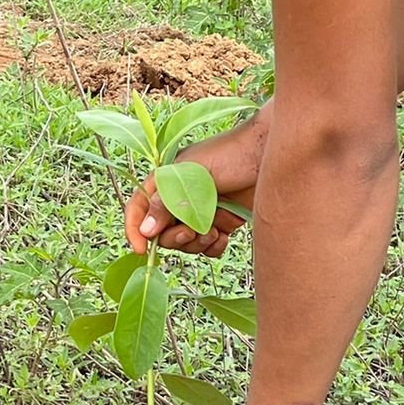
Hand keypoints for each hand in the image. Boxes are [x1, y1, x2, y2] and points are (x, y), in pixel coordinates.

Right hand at [124, 107, 269, 256]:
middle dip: (175, 238)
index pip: (139, 208)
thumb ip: (166, 203)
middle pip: (162, 232)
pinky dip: (213, 246)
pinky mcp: (221, 222)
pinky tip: (224, 235)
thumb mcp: (191, 176)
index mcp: (165, 182)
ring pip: (185, 242)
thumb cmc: (229, 154)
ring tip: (213, 231)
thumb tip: (146, 231)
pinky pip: (207, 246)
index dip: (135, 229)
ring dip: (197, 243)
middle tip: (190, 232)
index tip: (141, 249)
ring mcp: (200, 212)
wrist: (268, 155)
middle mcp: (179, 199)